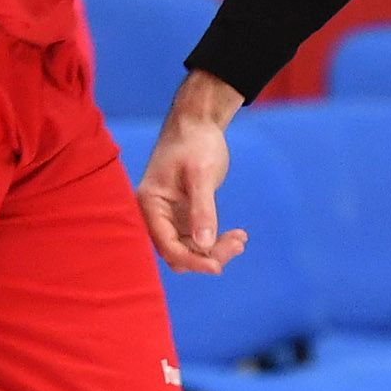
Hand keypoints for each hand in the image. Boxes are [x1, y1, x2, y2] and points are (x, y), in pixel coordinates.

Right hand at [135, 73, 248, 273]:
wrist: (197, 123)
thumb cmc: (195, 142)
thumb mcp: (201, 175)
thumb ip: (202, 210)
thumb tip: (204, 246)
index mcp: (149, 204)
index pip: (167, 246)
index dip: (192, 260)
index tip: (218, 267)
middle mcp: (155, 215)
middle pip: (178, 253)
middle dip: (207, 256)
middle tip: (238, 244)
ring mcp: (169, 217)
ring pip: (190, 250)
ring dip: (215, 250)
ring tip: (241, 239)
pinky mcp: (183, 215)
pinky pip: (198, 240)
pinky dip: (217, 241)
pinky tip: (238, 235)